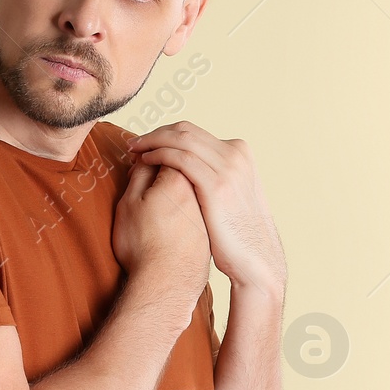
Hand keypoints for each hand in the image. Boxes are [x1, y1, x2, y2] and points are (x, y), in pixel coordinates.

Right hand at [111, 159, 209, 295]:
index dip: (149, 153)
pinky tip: (167, 219)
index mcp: (181, 178)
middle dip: (163, 165)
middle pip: (185, 165)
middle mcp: (201, 191)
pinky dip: (182, 204)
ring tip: (153, 201)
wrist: (168, 284)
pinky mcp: (209, 227)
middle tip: (142, 179)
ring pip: (191, 186)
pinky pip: (196, 206)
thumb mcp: (130, 203)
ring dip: (173, 185)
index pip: (169, 149)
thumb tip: (147, 158)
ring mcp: (208, 209)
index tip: (136, 162)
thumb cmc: (143, 245)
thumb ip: (140, 173)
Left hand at [125, 122, 286, 297]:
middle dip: (155, 134)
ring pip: (180, 139)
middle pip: (185, 130)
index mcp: (239, 152)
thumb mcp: (231, 194)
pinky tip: (145, 162)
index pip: (193, 132)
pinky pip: (180, 158)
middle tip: (134, 143)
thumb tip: (187, 170)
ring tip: (134, 151)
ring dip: (152, 142)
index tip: (146, 144)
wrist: (255, 259)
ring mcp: (228, 167)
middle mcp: (235, 154)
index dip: (165, 135)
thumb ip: (214, 176)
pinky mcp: (217, 185)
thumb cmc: (236, 233)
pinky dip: (159, 155)